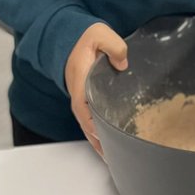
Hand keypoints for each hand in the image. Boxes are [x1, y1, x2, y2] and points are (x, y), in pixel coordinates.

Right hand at [65, 22, 127, 155]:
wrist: (71, 36)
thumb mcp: (100, 35)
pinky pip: (91, 119)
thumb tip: (123, 63)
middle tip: (112, 159)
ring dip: (98, 141)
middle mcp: (78, 94)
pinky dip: (98, 132)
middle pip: (86, 124)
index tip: (105, 140)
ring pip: (88, 125)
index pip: (85, 110)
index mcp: (80, 82)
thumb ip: (113, 46)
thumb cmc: (85, 37)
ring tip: (111, 158)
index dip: (94, 126)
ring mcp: (81, 97)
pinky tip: (108, 142)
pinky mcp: (86, 98)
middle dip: (98, 142)